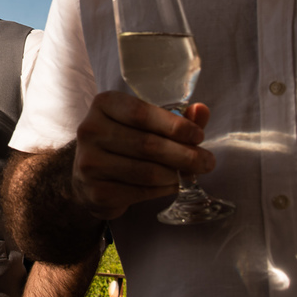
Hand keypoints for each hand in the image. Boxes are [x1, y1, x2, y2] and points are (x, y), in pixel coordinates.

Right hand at [70, 91, 213, 220]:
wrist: (88, 176)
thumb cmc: (124, 141)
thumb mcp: (145, 123)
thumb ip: (173, 117)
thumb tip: (201, 111)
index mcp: (103, 104)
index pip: (140, 113)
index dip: (174, 126)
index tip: (198, 136)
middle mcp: (90, 130)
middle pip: (147, 144)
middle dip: (184, 155)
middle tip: (208, 162)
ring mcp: (90, 162)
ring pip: (146, 171)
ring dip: (176, 175)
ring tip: (192, 174)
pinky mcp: (96, 191)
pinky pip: (141, 192)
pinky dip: (164, 190)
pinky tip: (172, 185)